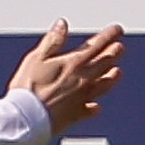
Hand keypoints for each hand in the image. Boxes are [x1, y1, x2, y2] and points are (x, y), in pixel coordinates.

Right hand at [10, 21, 126, 132]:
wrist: (25, 119)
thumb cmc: (27, 89)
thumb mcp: (35, 58)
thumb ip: (52, 41)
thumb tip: (62, 25)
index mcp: (73, 63)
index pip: (97, 45)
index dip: (109, 35)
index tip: (117, 30)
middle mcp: (82, 79)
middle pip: (105, 63)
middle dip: (114, 53)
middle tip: (119, 47)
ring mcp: (81, 98)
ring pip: (103, 85)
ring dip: (112, 77)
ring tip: (117, 71)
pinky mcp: (75, 114)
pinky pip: (90, 110)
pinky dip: (95, 106)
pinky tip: (96, 106)